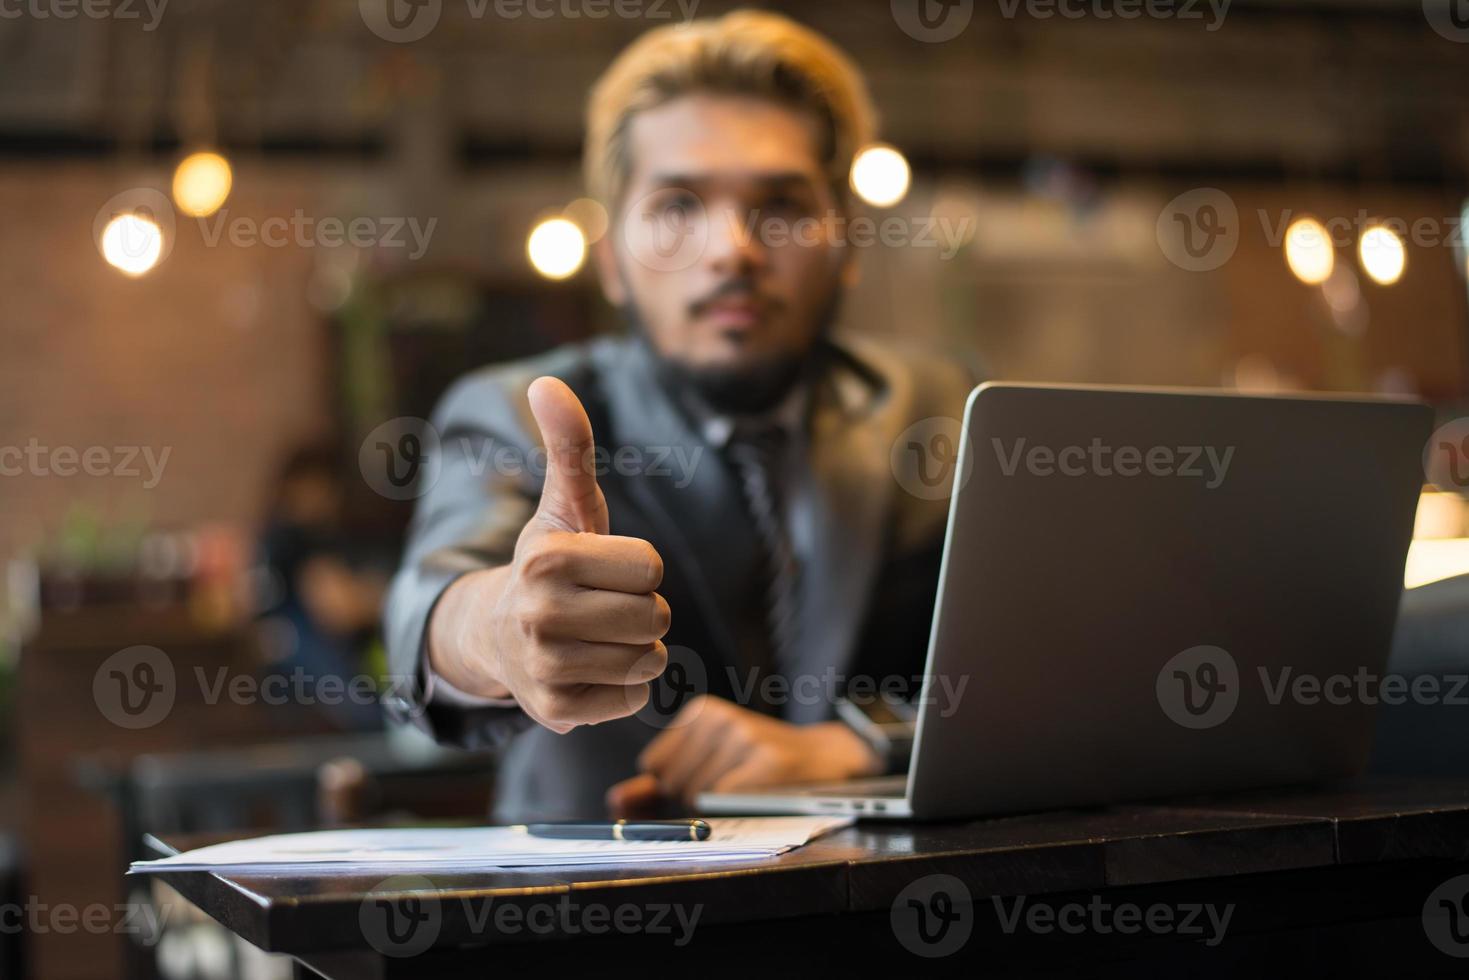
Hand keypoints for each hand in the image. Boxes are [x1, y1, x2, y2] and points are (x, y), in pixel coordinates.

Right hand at [427, 376, 670, 733]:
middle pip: (655, 615)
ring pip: (651, 660)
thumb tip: (548, 382)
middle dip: (640, 609)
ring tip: (594, 637)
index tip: (601, 569)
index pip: (651, 566)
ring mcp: (545, 668)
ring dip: (635, 649)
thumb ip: (569, 445)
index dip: (636, 567)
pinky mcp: (557, 712)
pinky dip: (621, 687)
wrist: (494, 636)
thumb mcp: (564, 505)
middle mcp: (539, 614)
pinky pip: (635, 699)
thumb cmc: (549, 564)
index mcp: (547, 558)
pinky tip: (587, 670)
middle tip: (599, 606)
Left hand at [605, 695, 881, 814]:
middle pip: (671, 782)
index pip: (653, 766)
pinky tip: (757, 795)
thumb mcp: (707, 766)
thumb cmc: (760, 768)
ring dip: (716, 807)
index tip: (709, 779)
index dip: (675, 786)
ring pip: (694, 796)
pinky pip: (721, 802)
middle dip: (692, 798)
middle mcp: (719, 718)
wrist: (826, 761)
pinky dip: (734, 810)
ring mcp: (744, 736)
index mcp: (700, 713)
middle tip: (734, 786)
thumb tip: (615, 801)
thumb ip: (657, 786)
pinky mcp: (766, 761)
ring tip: (748, 788)